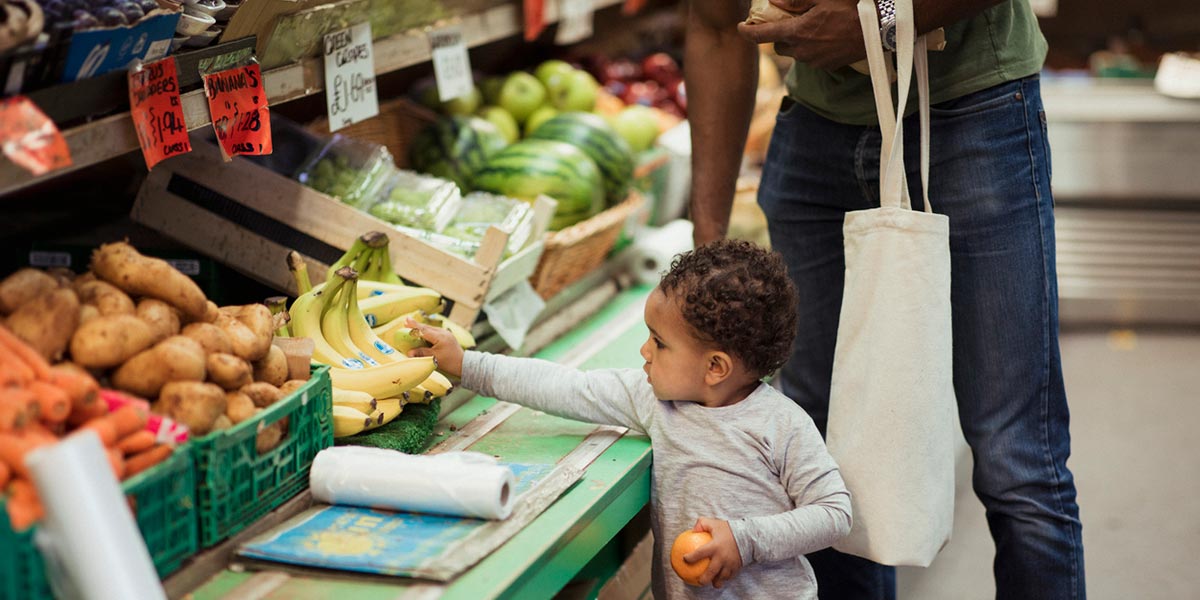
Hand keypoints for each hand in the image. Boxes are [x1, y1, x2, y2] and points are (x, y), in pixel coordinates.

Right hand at [405, 319, 463, 377]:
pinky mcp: (447, 336)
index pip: (424, 330)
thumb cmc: (449, 362)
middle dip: (416, 325)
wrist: (463, 364)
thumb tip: (409, 352)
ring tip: (411, 326)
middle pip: (427, 327)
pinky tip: (422, 333)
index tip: (406, 320)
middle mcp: (443, 332)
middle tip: (406, 321)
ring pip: (431, 329)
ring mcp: (446, 333)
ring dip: (421, 328)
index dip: (414, 325)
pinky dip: (427, 332)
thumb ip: (421, 353)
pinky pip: (434, 332)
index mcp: (440, 337)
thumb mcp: (434, 358)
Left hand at [688, 517, 743, 588]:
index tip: (685, 559)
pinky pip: (729, 576)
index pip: (699, 553)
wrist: (749, 536)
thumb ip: (702, 524)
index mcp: (715, 546)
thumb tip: (692, 530)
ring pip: (721, 577)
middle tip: (699, 581)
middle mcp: (722, 557)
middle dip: (704, 579)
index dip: (691, 557)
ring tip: (712, 582)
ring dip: (716, 581)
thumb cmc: (730, 529)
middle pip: (711, 572)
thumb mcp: (715, 523)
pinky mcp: (737, 567)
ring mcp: (730, 564)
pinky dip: (725, 578)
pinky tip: (721, 578)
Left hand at [738, 0, 865, 69]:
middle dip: (778, 35)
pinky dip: (811, 48)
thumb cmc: (850, 8)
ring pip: (795, 53)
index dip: (747, 32)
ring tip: (810, 28)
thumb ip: (794, 0)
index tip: (740, 27)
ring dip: (796, 42)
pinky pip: (810, 58)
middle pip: (778, 46)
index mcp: (797, 32)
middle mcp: (801, 51)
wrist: (877, 29)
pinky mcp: (825, 66)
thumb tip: (773, 1)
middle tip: (787, 22)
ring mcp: (814, 61)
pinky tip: (824, 37)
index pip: (762, 35)